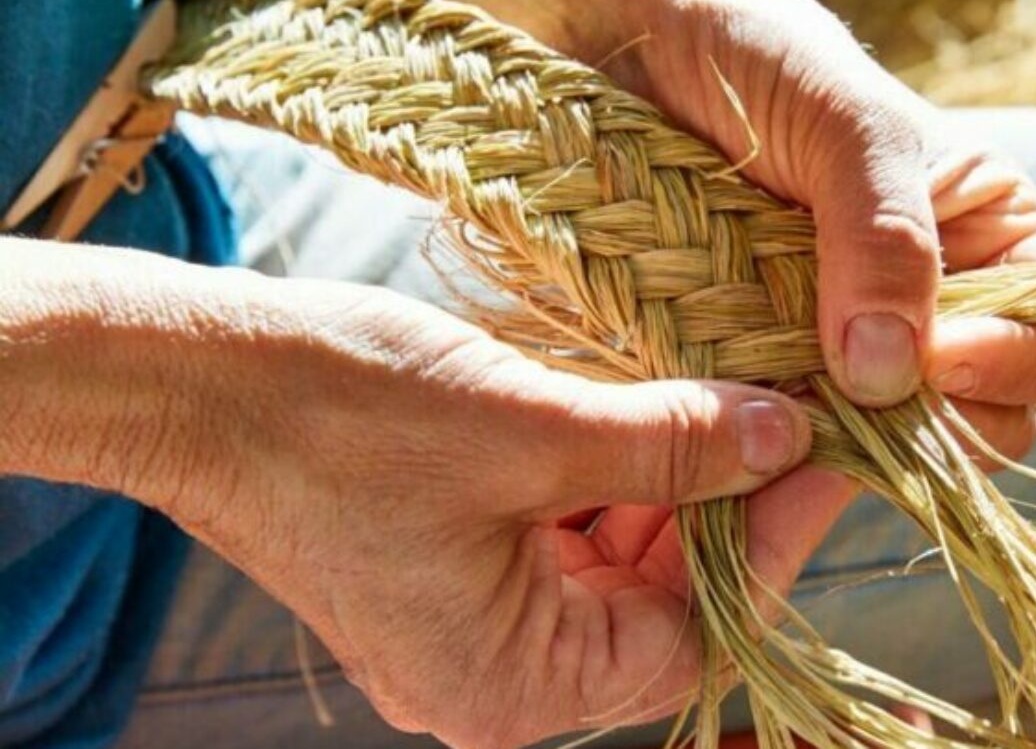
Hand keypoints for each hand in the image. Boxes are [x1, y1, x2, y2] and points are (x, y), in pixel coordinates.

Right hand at [0, 238, 849, 746]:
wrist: (194, 377)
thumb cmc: (338, 412)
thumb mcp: (529, 426)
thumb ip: (670, 441)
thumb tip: (784, 437)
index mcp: (509, 682)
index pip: (689, 633)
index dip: (765, 542)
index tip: (818, 455)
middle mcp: (490, 672)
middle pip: (654, 600)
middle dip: (718, 506)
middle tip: (776, 416)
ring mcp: (465, 617)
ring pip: (611, 561)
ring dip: (664, 482)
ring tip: (712, 399)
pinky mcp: (446, 560)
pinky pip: (557, 533)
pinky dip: (605, 475)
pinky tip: (635, 409)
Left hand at [444, 0, 1035, 466]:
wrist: (628, 49)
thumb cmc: (754, 55)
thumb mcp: (844, 121)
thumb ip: (887, 236)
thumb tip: (889, 373)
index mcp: (980, 238)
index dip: (1012, 368)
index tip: (939, 362)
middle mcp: (916, 304)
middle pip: (965, 420)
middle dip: (914, 447)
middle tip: (842, 442)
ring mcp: (831, 343)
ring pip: (862, 450)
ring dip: (821, 484)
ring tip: (762, 504)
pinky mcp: (752, 365)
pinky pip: (774, 443)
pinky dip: (758, 476)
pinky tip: (720, 491)